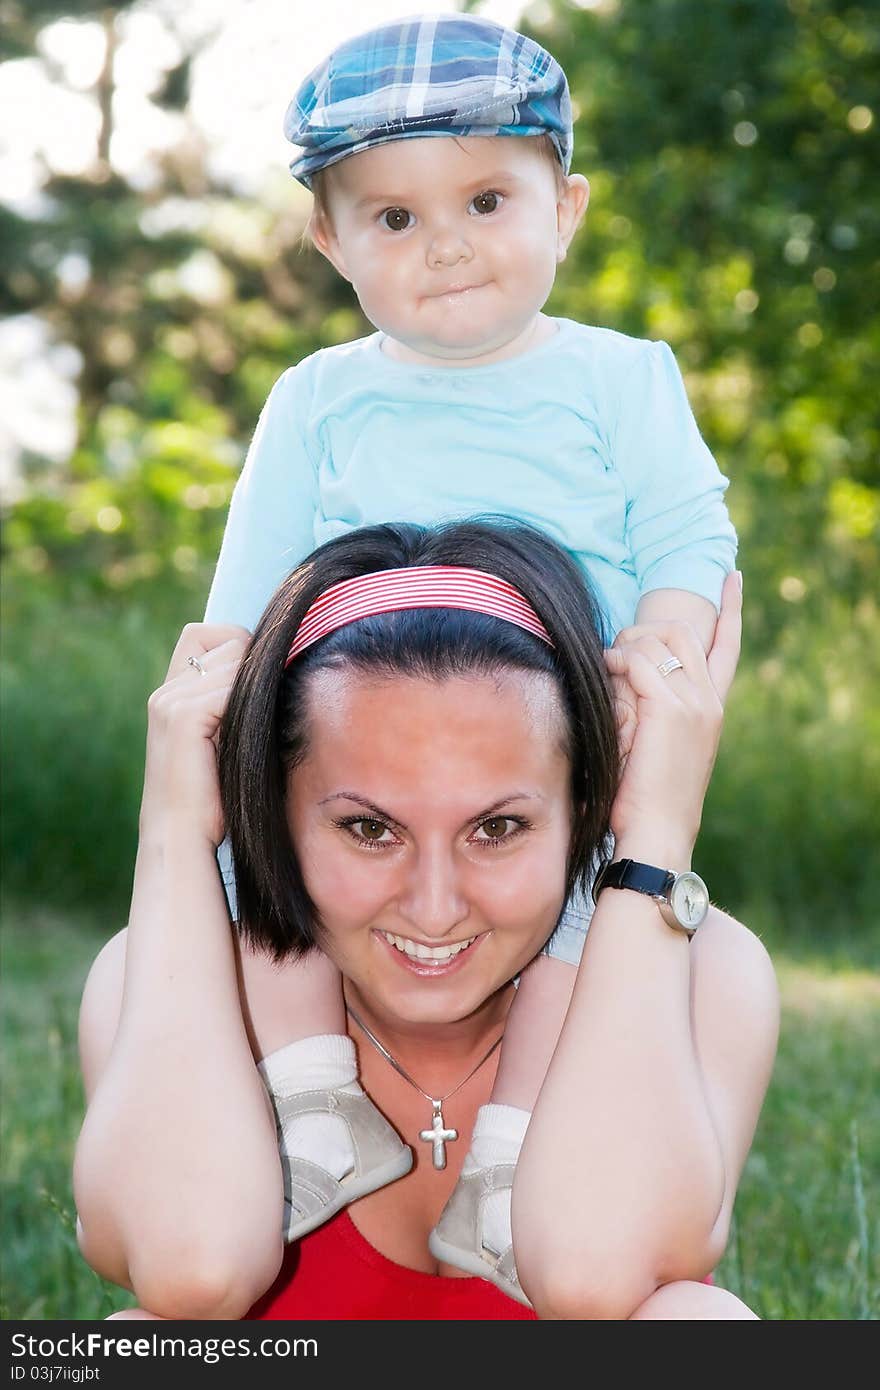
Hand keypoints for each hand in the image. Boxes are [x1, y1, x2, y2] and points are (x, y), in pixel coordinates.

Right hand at [139, 623, 250, 847]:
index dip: (237, 649)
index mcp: (171, 695)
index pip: (205, 633)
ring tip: (249, 735)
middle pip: (229, 640)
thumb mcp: (223, 741)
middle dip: (253, 669)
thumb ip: (233, 704)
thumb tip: (276, 669)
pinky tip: (245, 739)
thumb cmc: (212, 800)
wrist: (182, 838)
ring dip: (255, 691)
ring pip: (236, 658)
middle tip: (255, 719)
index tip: (255, 692)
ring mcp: (170, 701)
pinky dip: (249, 707)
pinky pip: (233, 686)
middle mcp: (166, 692)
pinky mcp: (182, 715)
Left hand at [603, 572, 741, 861]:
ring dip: (624, 646)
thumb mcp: (658, 744)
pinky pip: (638, 663)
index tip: (733, 576)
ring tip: (607, 670)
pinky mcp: (670, 710)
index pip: (729, 643)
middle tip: (617, 650)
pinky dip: (616, 664)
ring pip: (658, 640)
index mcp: (714, 706)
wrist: (659, 833)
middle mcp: (710, 699)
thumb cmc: (648, 797)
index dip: (731, 608)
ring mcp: (694, 703)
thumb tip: (626, 675)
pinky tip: (605, 677)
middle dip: (644, 627)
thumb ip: (655, 706)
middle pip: (682, 629)